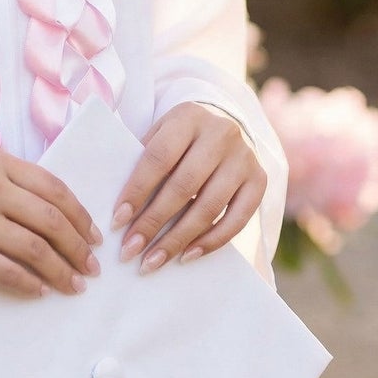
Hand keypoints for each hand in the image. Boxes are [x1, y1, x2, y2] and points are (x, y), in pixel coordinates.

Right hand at [0, 149, 102, 298]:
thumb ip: (5, 178)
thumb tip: (50, 211)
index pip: (53, 187)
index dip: (81, 214)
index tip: (94, 234)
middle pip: (52, 219)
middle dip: (79, 247)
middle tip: (92, 265)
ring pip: (36, 249)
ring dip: (62, 270)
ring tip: (74, 284)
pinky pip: (8, 273)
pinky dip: (30, 284)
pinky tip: (40, 291)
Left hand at [111, 102, 265, 273]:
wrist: (224, 125)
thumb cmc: (180, 137)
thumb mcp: (161, 134)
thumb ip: (144, 161)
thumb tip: (122, 210)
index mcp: (187, 117)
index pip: (159, 157)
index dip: (137, 190)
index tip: (118, 220)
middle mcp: (220, 134)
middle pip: (183, 186)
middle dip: (153, 222)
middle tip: (131, 249)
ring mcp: (243, 158)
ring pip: (209, 207)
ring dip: (178, 239)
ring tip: (153, 260)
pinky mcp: (259, 181)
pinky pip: (236, 220)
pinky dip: (211, 241)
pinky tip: (187, 256)